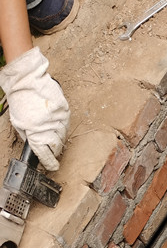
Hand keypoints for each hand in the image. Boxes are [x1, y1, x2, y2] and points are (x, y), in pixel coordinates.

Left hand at [0, 47, 69, 170]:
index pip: (44, 153)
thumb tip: (36, 144)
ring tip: (54, 137)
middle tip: (53, 152)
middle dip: (55, 150)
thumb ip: (28, 135)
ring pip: (63, 135)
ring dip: (59, 138)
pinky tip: (56, 125)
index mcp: (35, 131)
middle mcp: (49, 126)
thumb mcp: (18, 122)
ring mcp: (59, 118)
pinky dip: (62, 126)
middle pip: (57, 145)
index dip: (49, 161)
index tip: (52, 166)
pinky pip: (66, 123)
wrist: (27, 81)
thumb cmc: (20, 100)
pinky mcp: (65, 110)